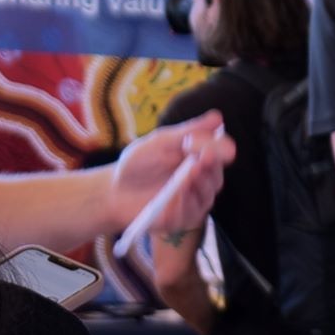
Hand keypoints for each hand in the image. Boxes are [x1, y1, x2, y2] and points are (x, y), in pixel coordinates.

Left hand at [103, 119, 234, 243]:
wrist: (114, 191)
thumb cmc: (137, 164)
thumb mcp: (160, 142)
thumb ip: (188, 131)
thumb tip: (218, 117)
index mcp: (198, 157)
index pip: (220, 151)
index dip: (216, 147)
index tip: (198, 141)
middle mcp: (201, 179)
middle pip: (217, 173)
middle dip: (212, 165)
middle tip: (203, 157)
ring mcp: (194, 200)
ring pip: (209, 193)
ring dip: (201, 182)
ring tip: (191, 172)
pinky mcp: (185, 217)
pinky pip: (194, 211)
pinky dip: (188, 201)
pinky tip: (181, 192)